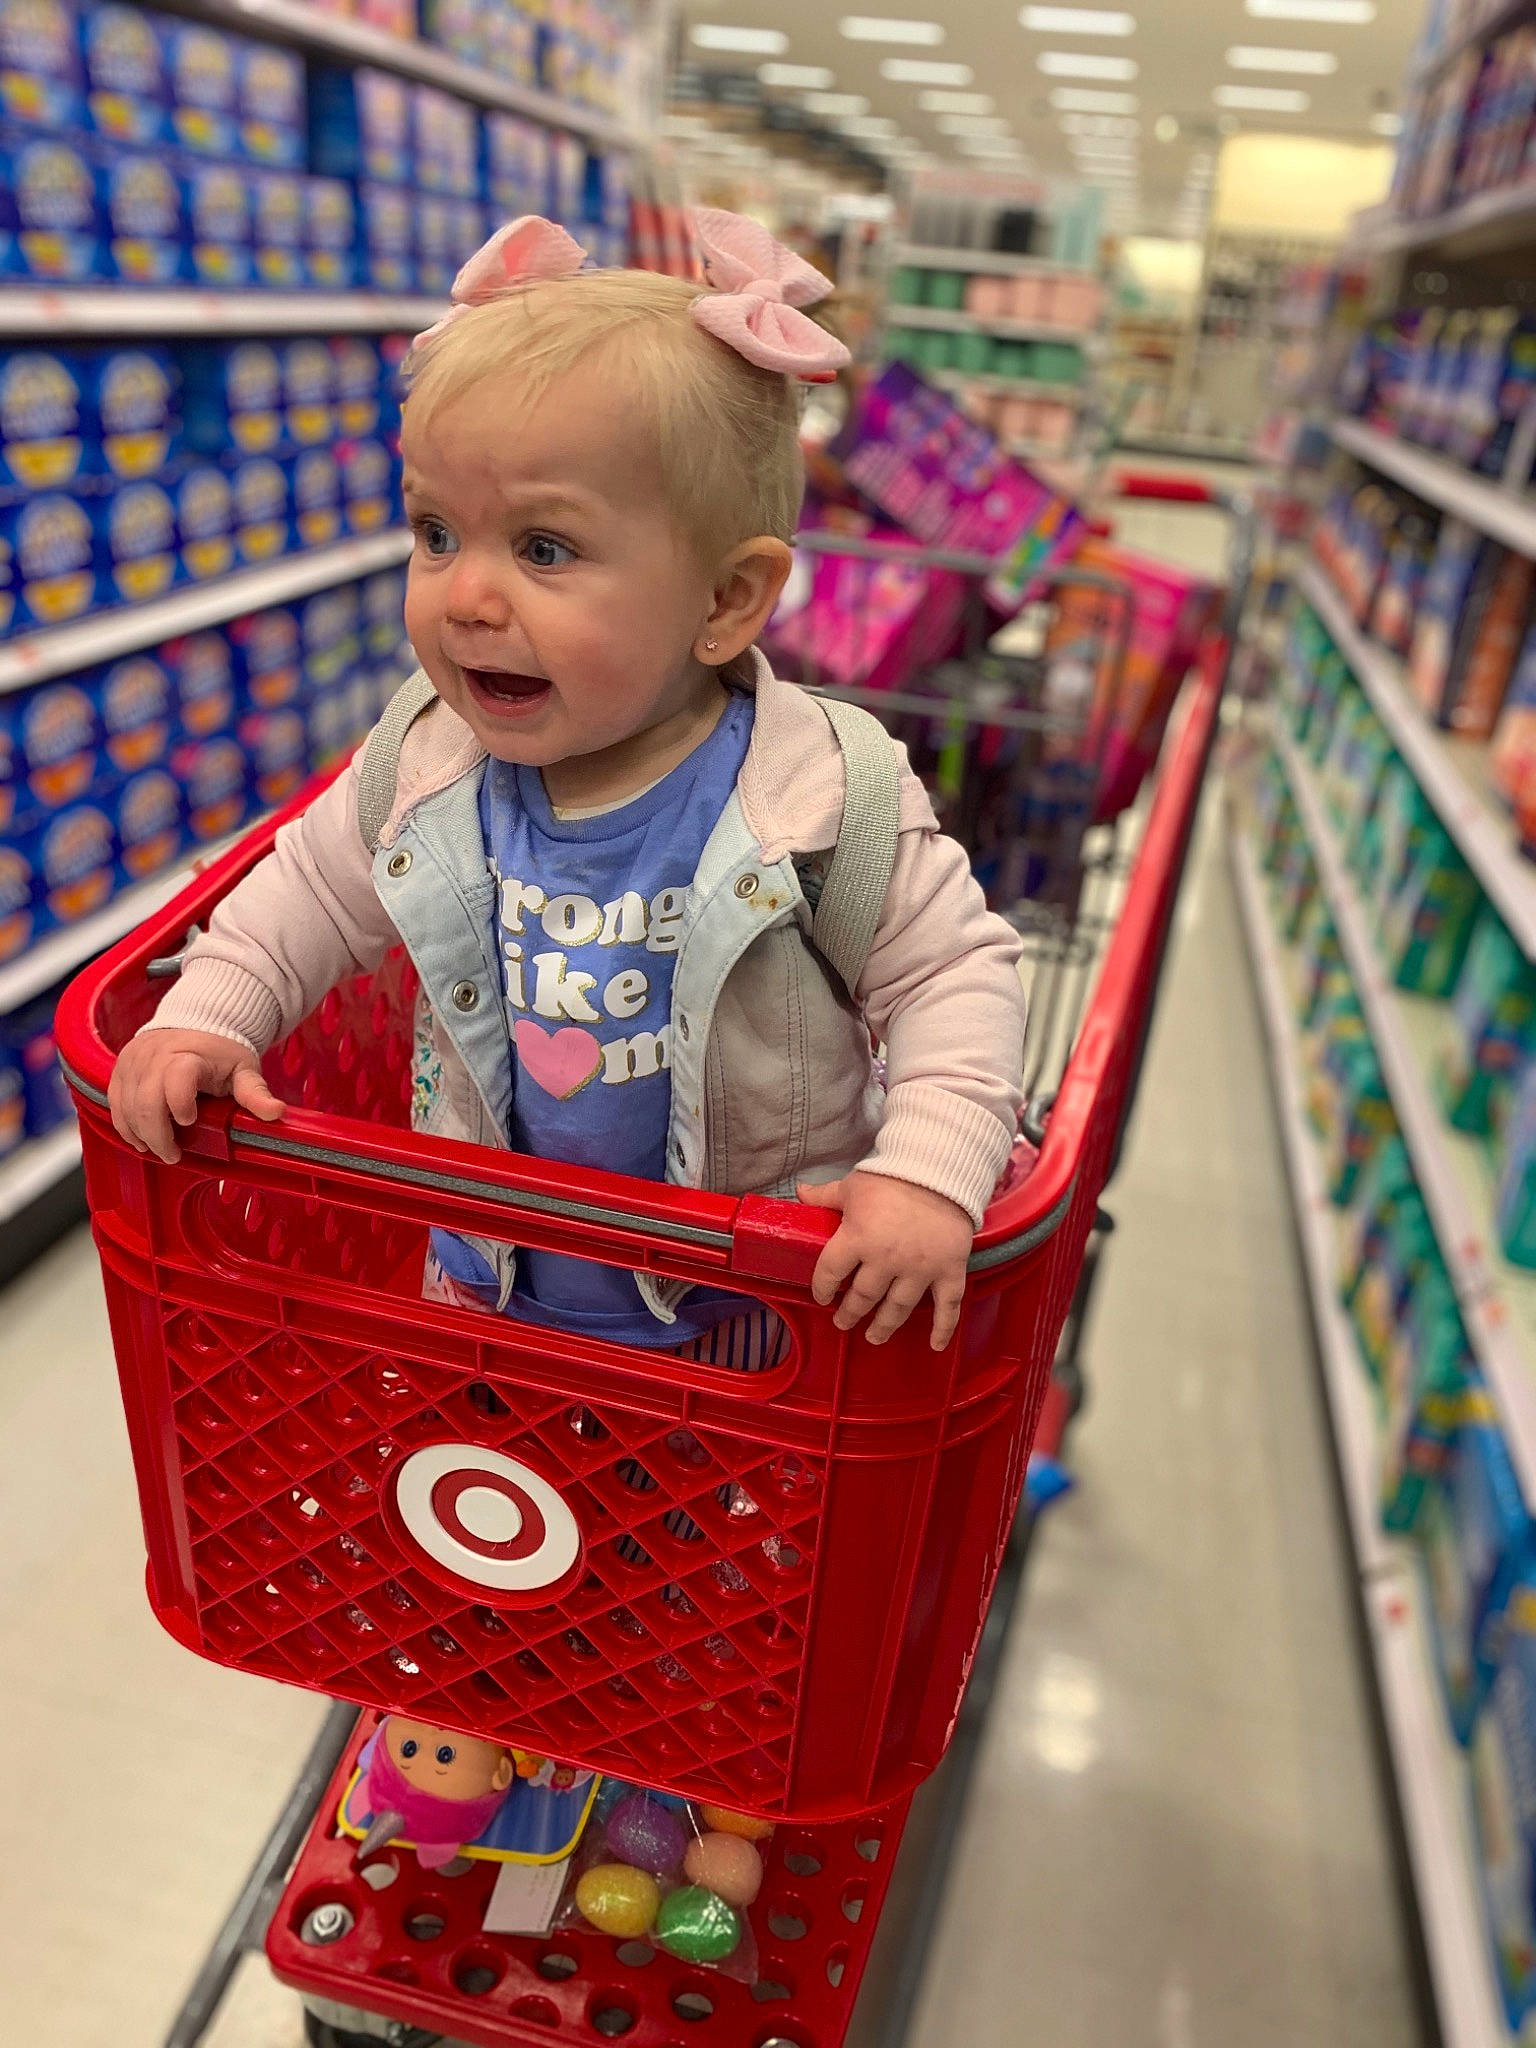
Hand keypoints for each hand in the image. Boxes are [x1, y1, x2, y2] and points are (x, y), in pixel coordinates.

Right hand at [109, 1029, 284, 1164]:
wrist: (197, 1021)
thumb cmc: (221, 1050)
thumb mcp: (244, 1069)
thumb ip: (255, 1093)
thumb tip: (275, 1113)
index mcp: (188, 1054)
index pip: (176, 1079)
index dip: (180, 1105)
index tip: (190, 1122)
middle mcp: (154, 1055)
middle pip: (145, 1102)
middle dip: (157, 1136)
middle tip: (173, 1154)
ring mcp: (134, 1061)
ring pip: (125, 1106)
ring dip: (140, 1134)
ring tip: (159, 1149)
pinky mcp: (120, 1067)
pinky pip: (114, 1102)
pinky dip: (125, 1124)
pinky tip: (140, 1138)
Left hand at [798, 1172, 972, 1349]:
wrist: (941, 1169)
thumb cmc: (893, 1176)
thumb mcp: (852, 1185)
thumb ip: (825, 1196)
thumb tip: (799, 1191)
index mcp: (858, 1239)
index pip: (831, 1273)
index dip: (822, 1287)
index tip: (822, 1295)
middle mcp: (887, 1260)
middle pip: (863, 1297)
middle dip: (850, 1312)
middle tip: (843, 1321)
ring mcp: (920, 1269)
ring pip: (898, 1308)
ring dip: (883, 1326)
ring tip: (874, 1336)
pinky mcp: (949, 1270)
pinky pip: (947, 1306)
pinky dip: (943, 1328)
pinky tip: (935, 1345)